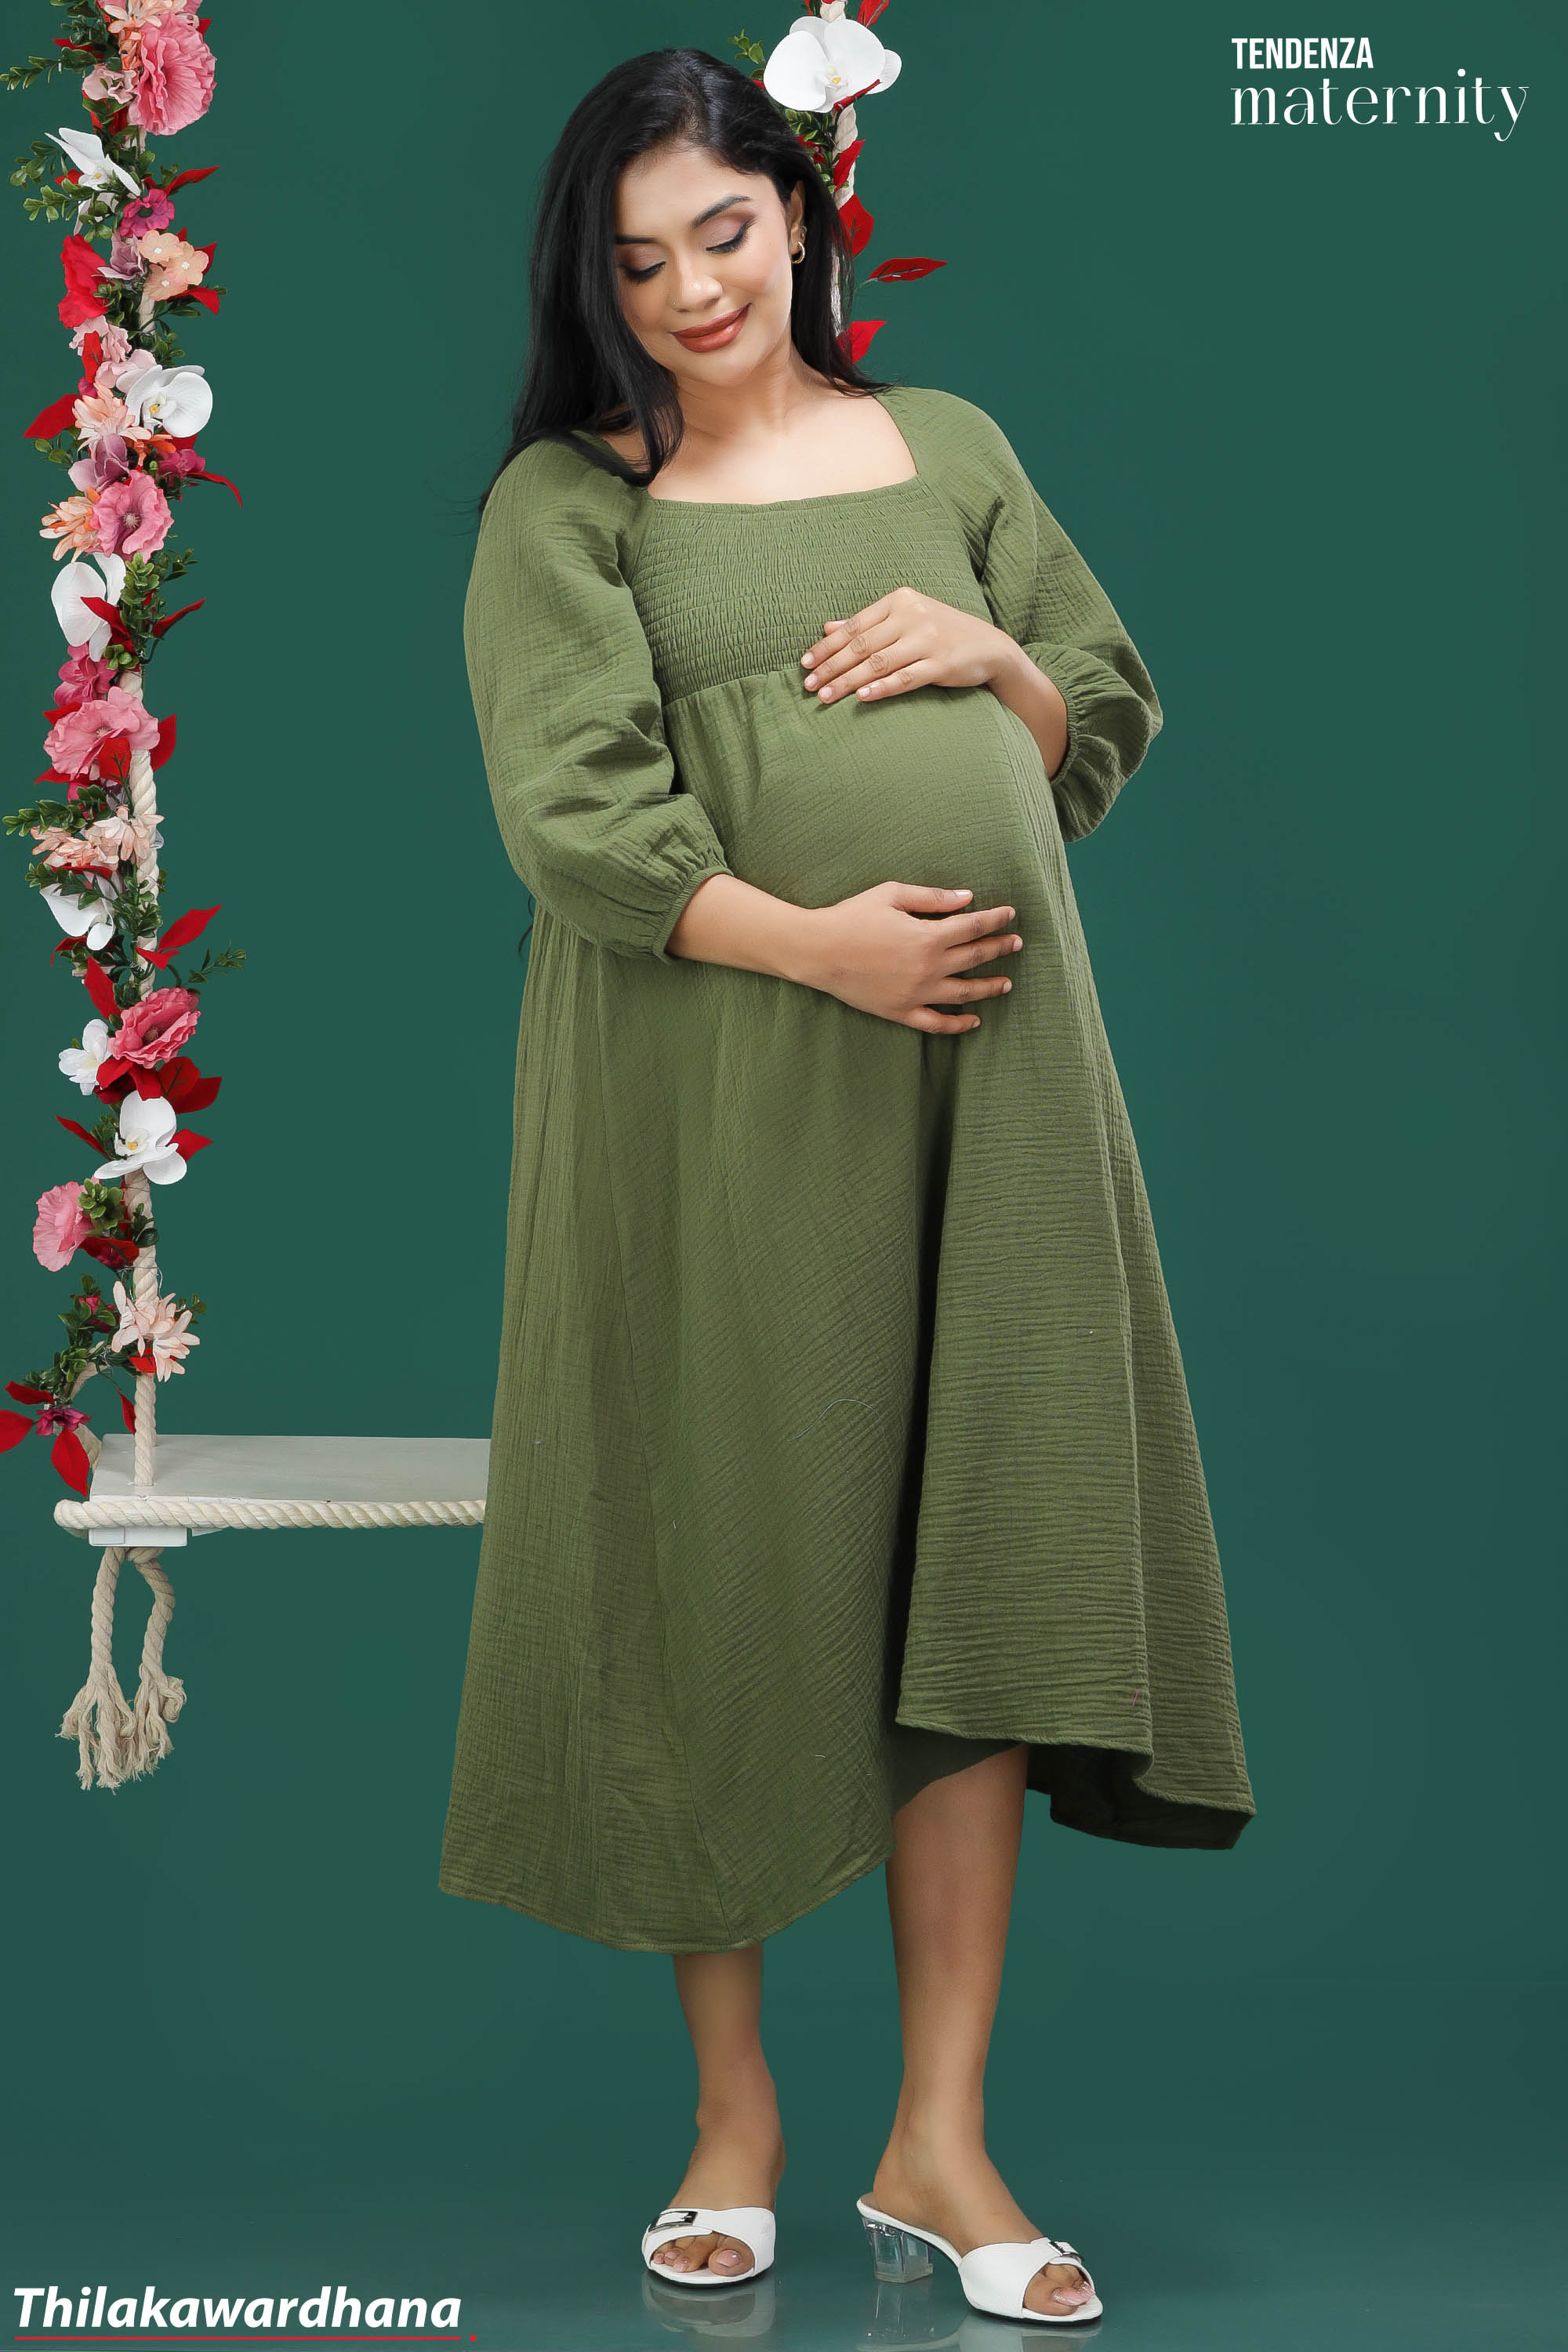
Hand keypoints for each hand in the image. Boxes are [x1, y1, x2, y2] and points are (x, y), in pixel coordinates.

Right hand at [790, 881, 1022, 1034]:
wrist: (818, 951)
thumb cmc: (852, 917)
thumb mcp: (892, 895)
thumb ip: (933, 897)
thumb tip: (967, 897)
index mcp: (928, 936)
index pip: (974, 927)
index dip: (995, 919)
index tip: (1010, 915)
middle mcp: (929, 968)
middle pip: (975, 957)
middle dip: (999, 948)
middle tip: (1017, 943)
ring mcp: (917, 993)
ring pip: (965, 994)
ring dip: (989, 988)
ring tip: (1006, 983)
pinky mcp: (901, 1012)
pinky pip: (937, 1024)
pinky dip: (958, 1025)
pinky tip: (974, 1021)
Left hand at [801, 588, 1013, 704]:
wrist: (989, 646)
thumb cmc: (939, 632)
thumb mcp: (905, 619)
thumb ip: (867, 623)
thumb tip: (827, 627)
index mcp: (899, 600)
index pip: (854, 625)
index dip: (826, 646)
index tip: (805, 663)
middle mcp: (912, 615)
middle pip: (862, 645)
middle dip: (831, 667)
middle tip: (809, 685)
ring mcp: (927, 639)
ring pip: (878, 663)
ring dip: (848, 682)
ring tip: (825, 697)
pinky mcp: (941, 663)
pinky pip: (905, 678)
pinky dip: (881, 688)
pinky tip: (862, 698)